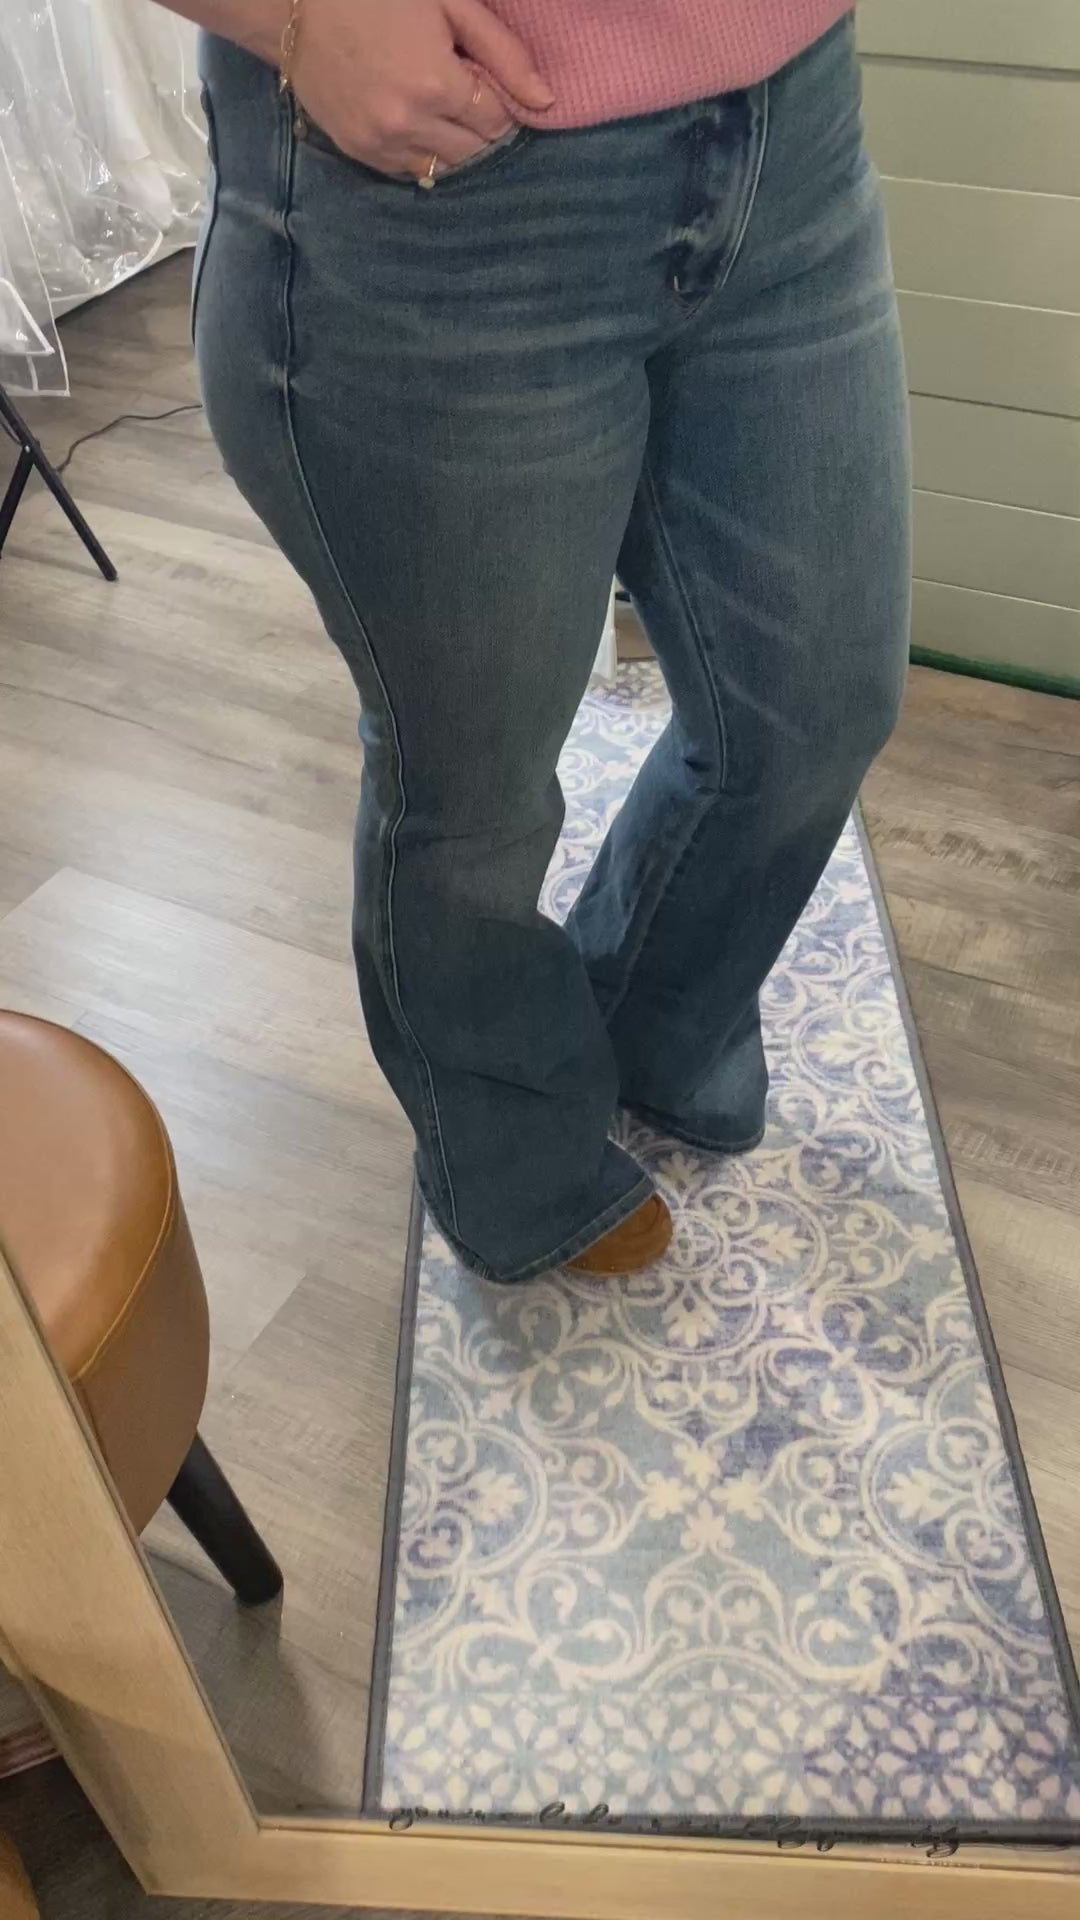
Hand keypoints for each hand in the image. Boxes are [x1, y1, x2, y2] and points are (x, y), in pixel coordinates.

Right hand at [283, 0, 553, 176]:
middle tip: (464, 89)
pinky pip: (410, 170)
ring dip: (452, 143)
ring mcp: (382, 145)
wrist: (292, 4)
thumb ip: (501, 53)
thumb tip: (545, 101)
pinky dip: (422, 151)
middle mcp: (411, 126)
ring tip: (437, 105)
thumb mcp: (448, 1)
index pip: (498, 120)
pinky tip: (413, 118)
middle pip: (474, 150)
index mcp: (437, 85)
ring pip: (444, 167)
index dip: (499, 98)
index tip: (483, 76)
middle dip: (479, 124)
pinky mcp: (360, 153)